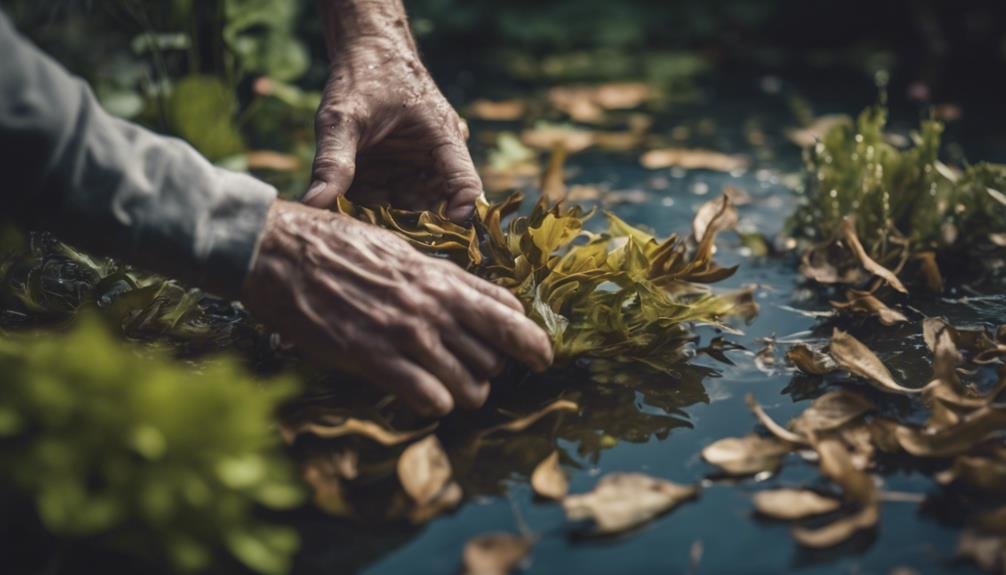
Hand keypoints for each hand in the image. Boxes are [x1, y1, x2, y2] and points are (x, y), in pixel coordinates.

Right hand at [242, 200, 552, 415]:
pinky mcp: (374, 358)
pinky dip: (434, 404)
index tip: (536, 355)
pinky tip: (423, 398)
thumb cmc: (336, 246)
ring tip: (451, 391)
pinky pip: (430, 398)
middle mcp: (433, 304)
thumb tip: (464, 296)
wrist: (279, 250)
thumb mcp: (399, 250)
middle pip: (498, 355)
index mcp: (441, 276)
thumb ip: (435, 278)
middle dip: (493, 371)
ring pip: (472, 385)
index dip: (528, 339)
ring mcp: (406, 332)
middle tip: (478, 374)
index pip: (508, 312)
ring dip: (466, 394)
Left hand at [304, 0, 480, 220]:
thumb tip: (313, 205)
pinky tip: (346, 198)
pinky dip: (369, 203)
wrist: (364, 53)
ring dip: (379, 212)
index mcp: (443, 138)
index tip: (438, 230)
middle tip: (362, 219)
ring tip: (349, 206)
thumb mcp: (342, 118)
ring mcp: (418, 167)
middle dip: (398, 217)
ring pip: (406, 206)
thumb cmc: (363, 76)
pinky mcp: (400, 173)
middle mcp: (437, 158)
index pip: (464, 184)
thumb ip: (332, 162)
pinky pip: (388, 200)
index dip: (458, 211)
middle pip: (430, 204)